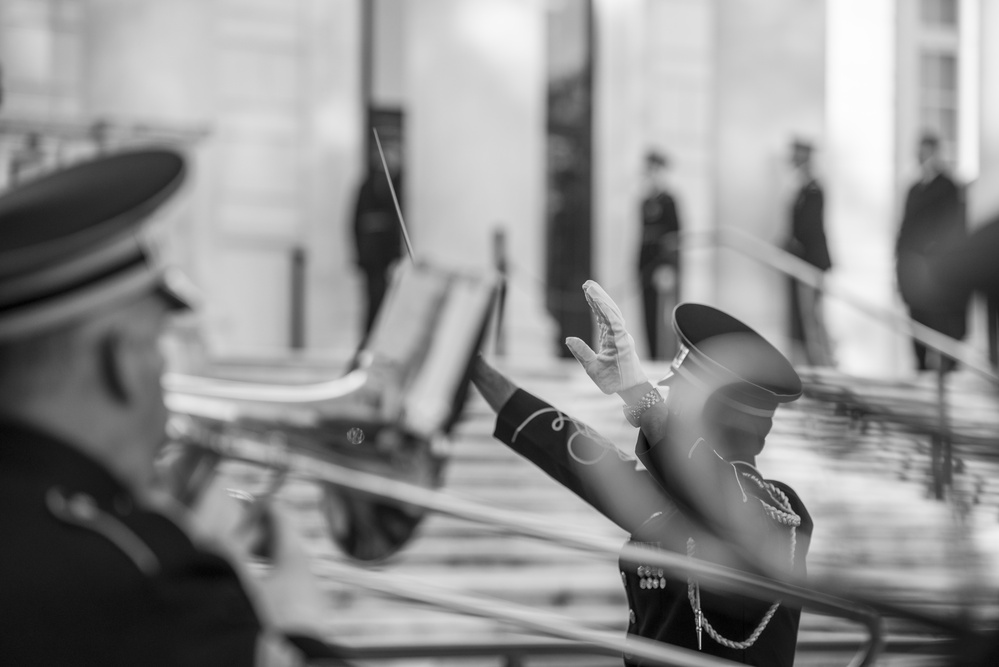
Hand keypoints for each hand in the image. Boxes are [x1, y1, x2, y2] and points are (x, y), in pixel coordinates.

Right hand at [565, 280, 647, 394]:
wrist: (632, 388)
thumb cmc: (614, 382)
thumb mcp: (594, 371)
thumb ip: (582, 354)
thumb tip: (569, 339)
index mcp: (617, 341)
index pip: (609, 317)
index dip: (599, 303)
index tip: (590, 291)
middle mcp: (620, 335)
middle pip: (611, 310)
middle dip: (599, 296)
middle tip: (587, 284)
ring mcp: (619, 335)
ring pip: (610, 313)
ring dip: (600, 301)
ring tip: (588, 289)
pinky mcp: (616, 338)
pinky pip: (609, 320)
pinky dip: (601, 311)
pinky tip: (593, 303)